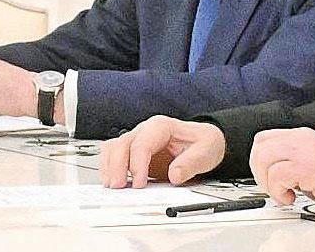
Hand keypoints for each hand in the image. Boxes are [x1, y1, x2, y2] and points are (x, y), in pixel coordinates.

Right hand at [99, 116, 225, 188]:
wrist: (204, 142)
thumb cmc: (203, 143)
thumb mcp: (205, 152)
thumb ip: (190, 164)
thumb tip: (174, 176)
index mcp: (162, 127)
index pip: (142, 144)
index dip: (137, 165)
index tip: (139, 184)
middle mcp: (145, 130)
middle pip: (121, 144)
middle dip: (117, 166)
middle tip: (119, 187)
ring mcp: (137, 140)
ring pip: (112, 148)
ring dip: (109, 167)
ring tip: (112, 186)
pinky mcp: (132, 152)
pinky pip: (112, 156)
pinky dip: (109, 168)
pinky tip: (112, 182)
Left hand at [249, 127, 314, 217]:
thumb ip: (294, 160)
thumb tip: (271, 173)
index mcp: (303, 136)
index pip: (265, 139)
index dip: (259, 160)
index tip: (267, 177)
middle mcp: (302, 139)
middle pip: (260, 146)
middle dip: (259, 171)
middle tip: (273, 187)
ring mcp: (304, 151)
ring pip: (264, 158)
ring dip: (268, 182)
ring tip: (284, 193)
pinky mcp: (308, 167)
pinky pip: (277, 175)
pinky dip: (278, 191)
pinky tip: (291, 198)